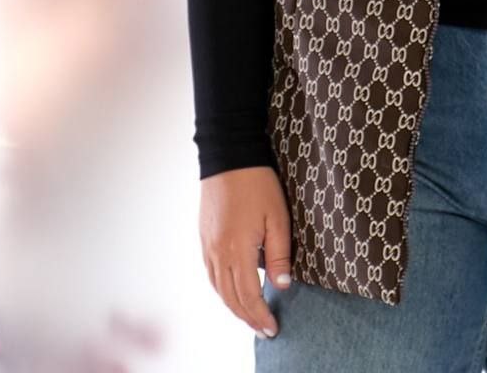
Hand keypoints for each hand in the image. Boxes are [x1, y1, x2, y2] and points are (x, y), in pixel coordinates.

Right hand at [199, 165, 292, 339]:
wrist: (229, 156)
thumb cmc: (258, 183)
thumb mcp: (278, 217)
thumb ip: (280, 255)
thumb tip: (282, 287)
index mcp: (238, 250)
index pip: (248, 296)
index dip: (259, 316)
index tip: (272, 329)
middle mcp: (218, 253)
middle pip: (231, 297)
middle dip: (248, 317)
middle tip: (264, 330)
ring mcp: (208, 246)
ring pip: (218, 288)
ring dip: (234, 306)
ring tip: (251, 316)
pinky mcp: (204, 238)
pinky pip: (211, 274)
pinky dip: (222, 290)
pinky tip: (232, 292)